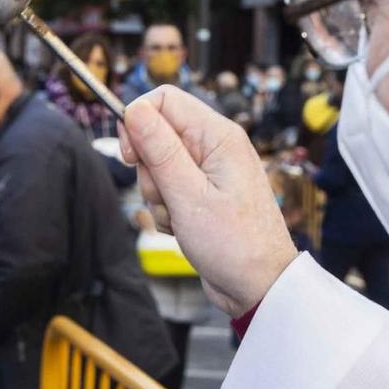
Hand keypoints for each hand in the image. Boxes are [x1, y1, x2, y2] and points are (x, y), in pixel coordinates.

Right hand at [120, 87, 296, 317]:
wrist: (258, 287)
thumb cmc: (233, 244)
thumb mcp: (188, 195)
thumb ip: (159, 150)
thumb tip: (134, 109)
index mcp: (218, 136)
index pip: (163, 100)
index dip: (138, 122)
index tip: (130, 157)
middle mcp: (214, 147)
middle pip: (156, 135)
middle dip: (149, 169)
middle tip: (166, 197)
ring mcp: (208, 172)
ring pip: (158, 166)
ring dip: (157, 195)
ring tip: (180, 219)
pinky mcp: (202, 194)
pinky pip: (167, 190)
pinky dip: (165, 210)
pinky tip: (182, 229)